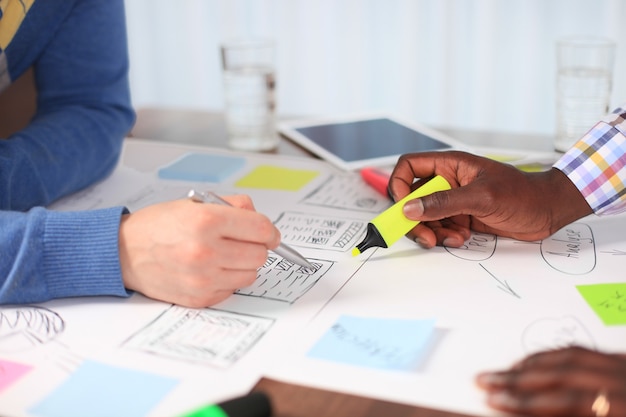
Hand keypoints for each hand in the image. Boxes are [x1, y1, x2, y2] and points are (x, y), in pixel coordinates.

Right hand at [118, 195, 280, 306]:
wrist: (124, 252)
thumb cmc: (159, 225)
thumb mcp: (196, 203)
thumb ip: (233, 206)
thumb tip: (262, 221)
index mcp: (207, 221)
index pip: (261, 229)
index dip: (270, 231)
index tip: (269, 234)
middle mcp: (206, 251)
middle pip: (260, 255)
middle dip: (256, 247)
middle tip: (242, 242)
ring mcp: (203, 278)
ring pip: (250, 275)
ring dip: (244, 265)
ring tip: (224, 255)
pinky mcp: (199, 298)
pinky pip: (232, 289)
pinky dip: (228, 279)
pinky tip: (211, 269)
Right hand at [388, 151, 591, 247]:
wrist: (549, 211)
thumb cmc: (523, 194)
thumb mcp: (482, 197)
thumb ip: (444, 202)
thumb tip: (410, 209)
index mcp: (450, 165)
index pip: (409, 167)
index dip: (399, 185)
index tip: (403, 208)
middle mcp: (448, 181)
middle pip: (413, 199)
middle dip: (415, 220)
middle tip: (426, 237)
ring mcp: (454, 200)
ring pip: (425, 217)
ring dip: (433, 232)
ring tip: (454, 238)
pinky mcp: (461, 217)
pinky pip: (440, 228)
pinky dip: (445, 237)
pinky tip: (462, 238)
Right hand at [476, 346, 625, 416]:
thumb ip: (566, 416)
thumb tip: (521, 412)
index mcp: (624, 406)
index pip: (567, 399)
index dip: (527, 402)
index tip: (494, 401)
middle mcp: (625, 379)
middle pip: (563, 372)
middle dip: (520, 378)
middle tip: (486, 380)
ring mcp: (625, 366)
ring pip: (573, 354)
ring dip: (533, 361)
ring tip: (505, 370)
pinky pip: (586, 350)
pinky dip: (557, 354)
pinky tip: (539, 360)